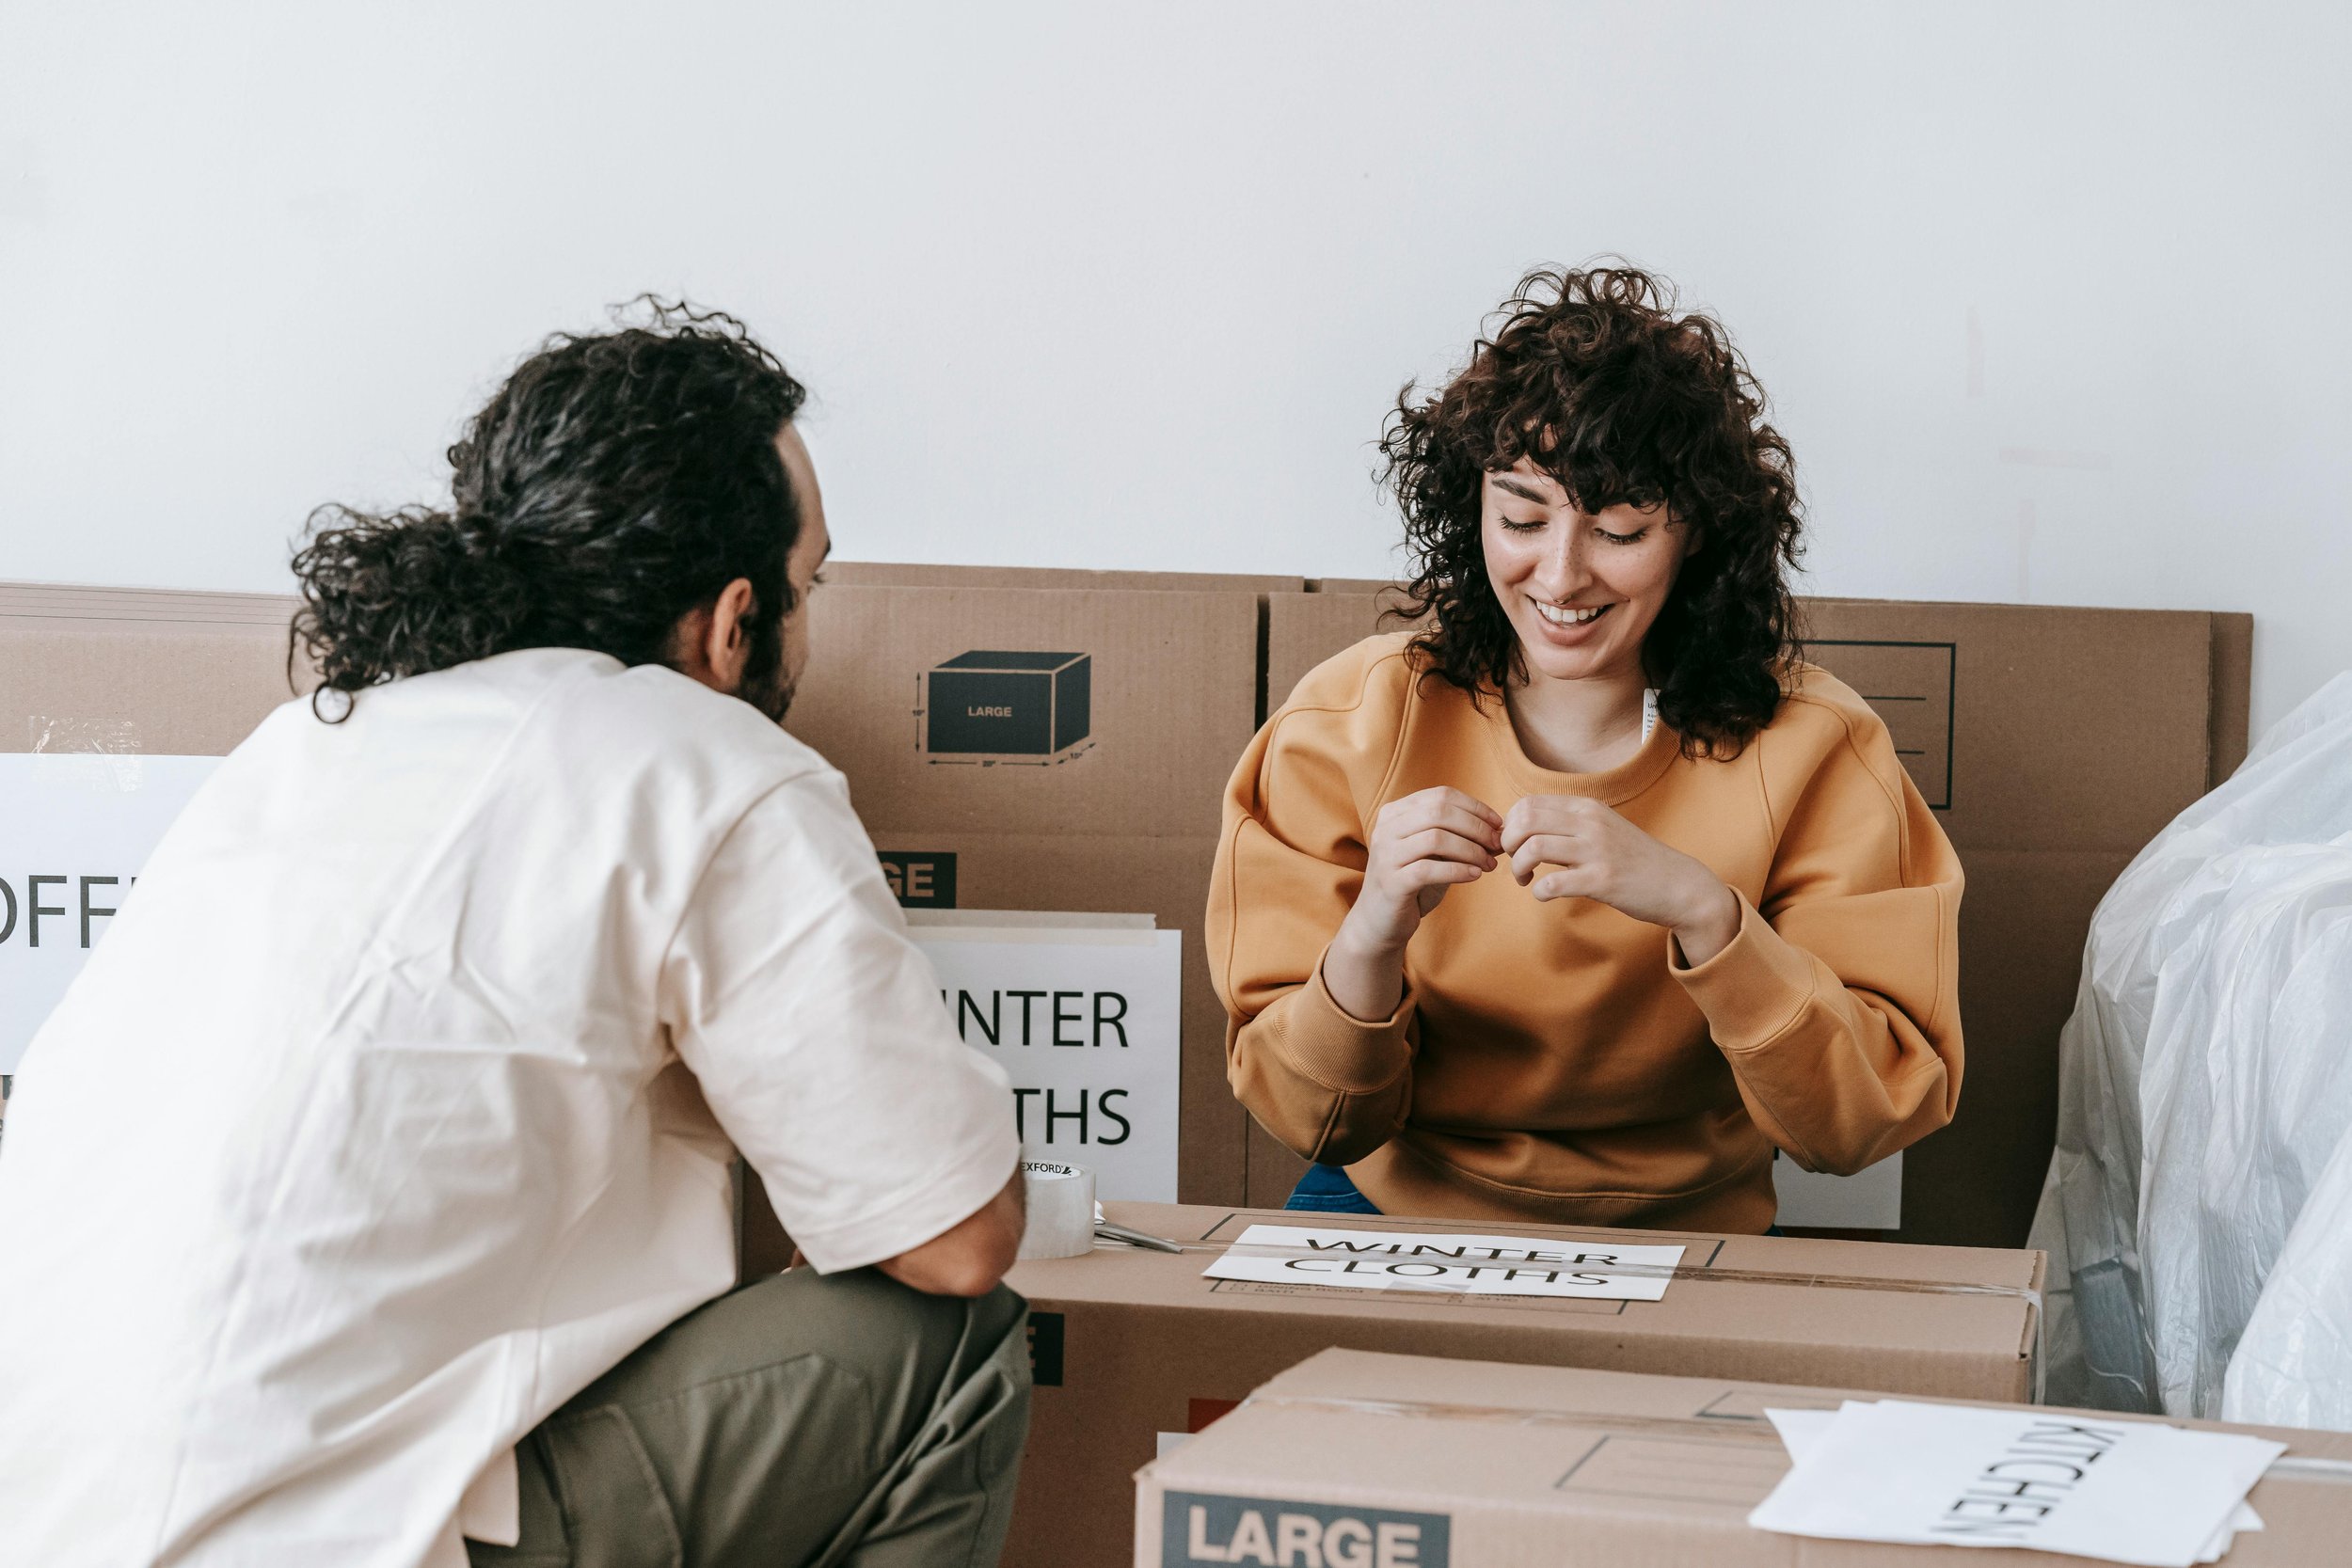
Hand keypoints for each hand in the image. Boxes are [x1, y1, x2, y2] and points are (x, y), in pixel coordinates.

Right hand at [1341, 786, 1503, 953]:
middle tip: (1496, 845)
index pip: (1441, 795)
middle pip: (1439, 812)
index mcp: (1395, 813)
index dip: (1474, 807)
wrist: (1380, 921)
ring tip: (1488, 864)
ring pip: (1436, 839)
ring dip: (1471, 850)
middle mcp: (1386, 829)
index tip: (1498, 824)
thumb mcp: (1433, 853)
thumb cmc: (1412, 883)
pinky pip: (1429, 870)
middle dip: (1476, 827)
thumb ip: (1458, 837)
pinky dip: (1458, 871)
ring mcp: (1385, 855)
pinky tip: (1475, 875)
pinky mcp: (1390, 882)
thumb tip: (1500, 829)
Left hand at [1499, 795, 1740, 963]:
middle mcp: (1591, 823)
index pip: (1529, 803)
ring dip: (1518, 867)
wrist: (1678, 884)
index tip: (1514, 845)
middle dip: (1507, 843)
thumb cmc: (1634, 860)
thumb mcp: (1602, 828)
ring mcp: (1597, 850)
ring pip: (1534, 847)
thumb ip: (1568, 825)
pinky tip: (1544, 894)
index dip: (1509, 825)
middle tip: (1514, 861)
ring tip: (1525, 879)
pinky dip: (1539, 891)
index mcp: (1587, 808)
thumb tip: (1523, 829)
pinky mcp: (1603, 880)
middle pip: (1525, 820)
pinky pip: (1553, 883)